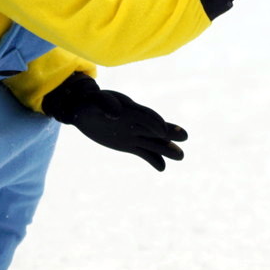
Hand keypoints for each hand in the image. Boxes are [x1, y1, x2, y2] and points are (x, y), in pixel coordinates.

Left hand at [42, 73, 186, 170]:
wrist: (84, 109)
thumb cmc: (91, 102)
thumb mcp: (95, 101)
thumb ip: (105, 105)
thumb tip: (115, 114)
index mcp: (129, 109)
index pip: (144, 116)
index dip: (153, 122)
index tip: (162, 131)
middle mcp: (136, 122)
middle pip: (155, 129)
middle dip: (169, 132)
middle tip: (185, 136)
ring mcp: (134, 134)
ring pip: (153, 142)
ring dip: (166, 148)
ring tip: (181, 156)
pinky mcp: (129, 145)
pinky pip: (144, 153)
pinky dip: (153, 160)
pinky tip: (162, 168)